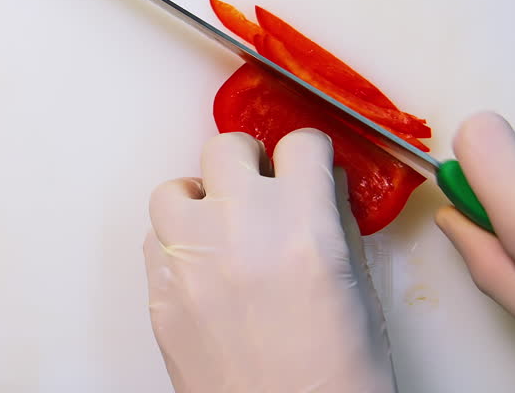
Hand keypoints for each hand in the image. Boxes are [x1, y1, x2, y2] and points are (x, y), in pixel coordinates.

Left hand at [143, 130, 396, 392]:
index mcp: (300, 224)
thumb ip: (336, 228)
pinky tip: (203, 266)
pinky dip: (176, 243)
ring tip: (221, 226)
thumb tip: (324, 189)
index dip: (308, 155)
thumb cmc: (338, 381)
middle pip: (226, 149)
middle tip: (262, 188)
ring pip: (174, 189)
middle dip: (249, 164)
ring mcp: (190, 259)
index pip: (300, 145)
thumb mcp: (360, 294)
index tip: (307, 165)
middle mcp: (238, 228)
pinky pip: (154, 240)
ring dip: (200, 200)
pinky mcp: (159, 292)